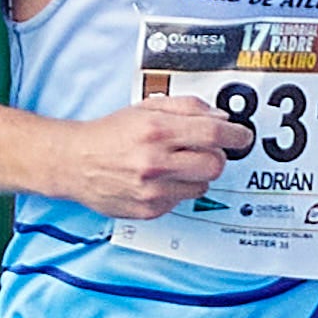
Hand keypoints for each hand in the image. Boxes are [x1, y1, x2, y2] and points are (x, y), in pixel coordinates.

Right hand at [60, 96, 249, 220]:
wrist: (75, 162)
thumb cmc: (110, 134)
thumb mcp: (147, 107)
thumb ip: (187, 108)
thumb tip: (220, 120)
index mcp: (156, 130)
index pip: (213, 134)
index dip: (236, 135)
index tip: (242, 136)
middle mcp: (154, 161)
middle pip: (215, 164)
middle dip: (215, 156)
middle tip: (204, 151)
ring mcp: (152, 190)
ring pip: (202, 185)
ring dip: (195, 174)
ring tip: (173, 165)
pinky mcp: (149, 210)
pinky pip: (181, 200)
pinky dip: (176, 189)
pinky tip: (157, 180)